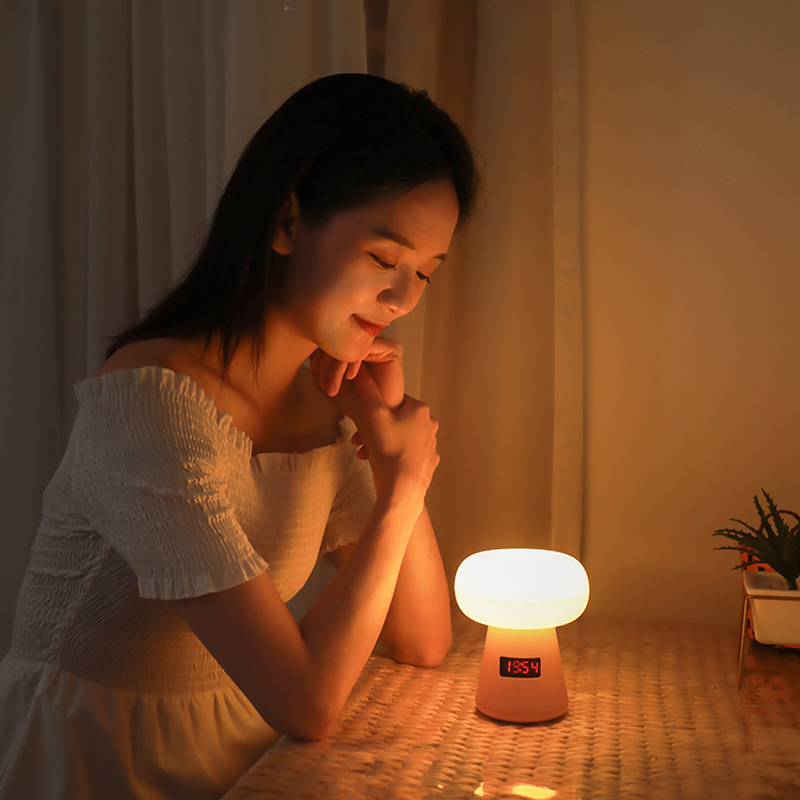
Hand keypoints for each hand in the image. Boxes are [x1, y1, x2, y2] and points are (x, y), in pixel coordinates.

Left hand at [309, 338, 403, 408]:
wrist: (379, 415)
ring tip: (332, 385)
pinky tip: (351, 377)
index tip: (313, 367)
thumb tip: (309, 347)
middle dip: (328, 360)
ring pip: (352, 344)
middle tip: (322, 380)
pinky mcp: (391, 348)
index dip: (321, 352)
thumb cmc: (355, 401)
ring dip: (338, 365)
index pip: (337, 338)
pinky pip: (366, 347)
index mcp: (357, 345)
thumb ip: (321, 364)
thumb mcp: (331, 381)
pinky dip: (354, 362)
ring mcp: (380, 343)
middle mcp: (369, 341)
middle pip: (343, 338)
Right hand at [311, 358, 438, 500]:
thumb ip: (367, 390)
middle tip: (360, 439)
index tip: (364, 421)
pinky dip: (393, 456)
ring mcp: (431, 445)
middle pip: (396, 420)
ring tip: (367, 453)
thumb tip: (361, 369)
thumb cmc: (389, 450)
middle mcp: (430, 424)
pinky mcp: (429, 462)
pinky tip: (381, 463)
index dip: (375, 410)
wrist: (402, 488)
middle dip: (376, 429)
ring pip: (401, 437)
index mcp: (420, 409)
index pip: (393, 401)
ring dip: (382, 443)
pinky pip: (407, 453)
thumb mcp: (373, 415)